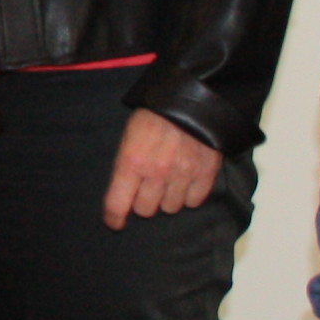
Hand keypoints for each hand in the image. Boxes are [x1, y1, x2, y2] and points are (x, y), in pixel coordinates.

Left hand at [100, 108, 221, 229]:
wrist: (193, 97)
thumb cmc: (156, 113)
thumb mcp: (130, 134)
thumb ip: (126, 164)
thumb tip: (123, 190)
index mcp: (132, 160)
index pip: (118, 203)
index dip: (114, 218)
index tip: (115, 222)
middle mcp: (156, 172)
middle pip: (146, 210)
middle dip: (144, 202)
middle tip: (147, 189)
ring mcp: (182, 174)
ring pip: (171, 207)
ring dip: (168, 198)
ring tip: (169, 181)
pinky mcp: (205, 173)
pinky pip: (194, 201)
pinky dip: (190, 195)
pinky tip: (186, 181)